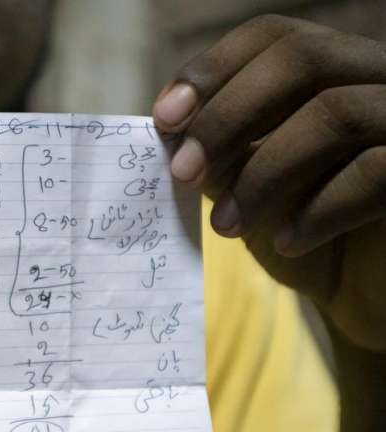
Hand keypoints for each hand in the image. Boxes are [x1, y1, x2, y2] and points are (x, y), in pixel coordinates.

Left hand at [152, 15, 385, 352]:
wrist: (362, 298)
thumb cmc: (301, 236)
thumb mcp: (244, 187)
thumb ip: (216, 151)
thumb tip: (169, 126)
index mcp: (331, 72)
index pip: (274, 36)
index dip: (214, 68)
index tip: (164, 119)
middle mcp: (378, 80)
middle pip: (304, 58)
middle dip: (228, 116)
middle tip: (184, 172)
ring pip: (336, 113)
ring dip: (263, 173)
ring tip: (225, 226)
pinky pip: (376, 170)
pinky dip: (318, 209)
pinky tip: (287, 242)